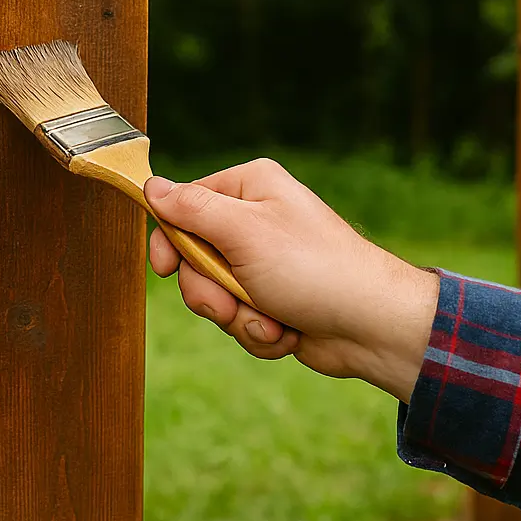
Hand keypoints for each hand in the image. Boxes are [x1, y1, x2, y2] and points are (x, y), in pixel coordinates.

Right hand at [145, 159, 438, 402]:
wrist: (370, 325)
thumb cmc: (313, 269)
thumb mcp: (243, 232)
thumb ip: (191, 209)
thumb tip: (151, 186)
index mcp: (249, 189)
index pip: (183, 206)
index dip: (172, 242)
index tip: (168, 268)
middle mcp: (255, 223)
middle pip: (194, 259)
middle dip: (212, 293)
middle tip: (234, 301)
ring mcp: (263, 265)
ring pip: (214, 297)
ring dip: (238, 317)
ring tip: (272, 319)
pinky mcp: (272, 302)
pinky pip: (239, 321)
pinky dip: (258, 333)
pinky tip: (287, 332)